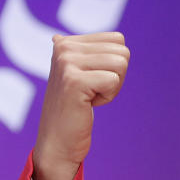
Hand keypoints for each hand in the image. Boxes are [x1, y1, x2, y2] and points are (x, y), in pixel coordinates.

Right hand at [32, 32, 129, 179]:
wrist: (58, 142)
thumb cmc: (73, 109)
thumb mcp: (77, 75)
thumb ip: (80, 55)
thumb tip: (57, 38)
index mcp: (66, 43)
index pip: (117, 39)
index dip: (114, 65)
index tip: (92, 81)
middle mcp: (63, 47)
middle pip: (122, 51)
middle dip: (116, 76)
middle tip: (92, 92)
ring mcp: (66, 63)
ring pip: (121, 63)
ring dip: (112, 87)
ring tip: (89, 97)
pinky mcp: (73, 80)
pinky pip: (114, 80)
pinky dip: (108, 97)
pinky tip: (88, 105)